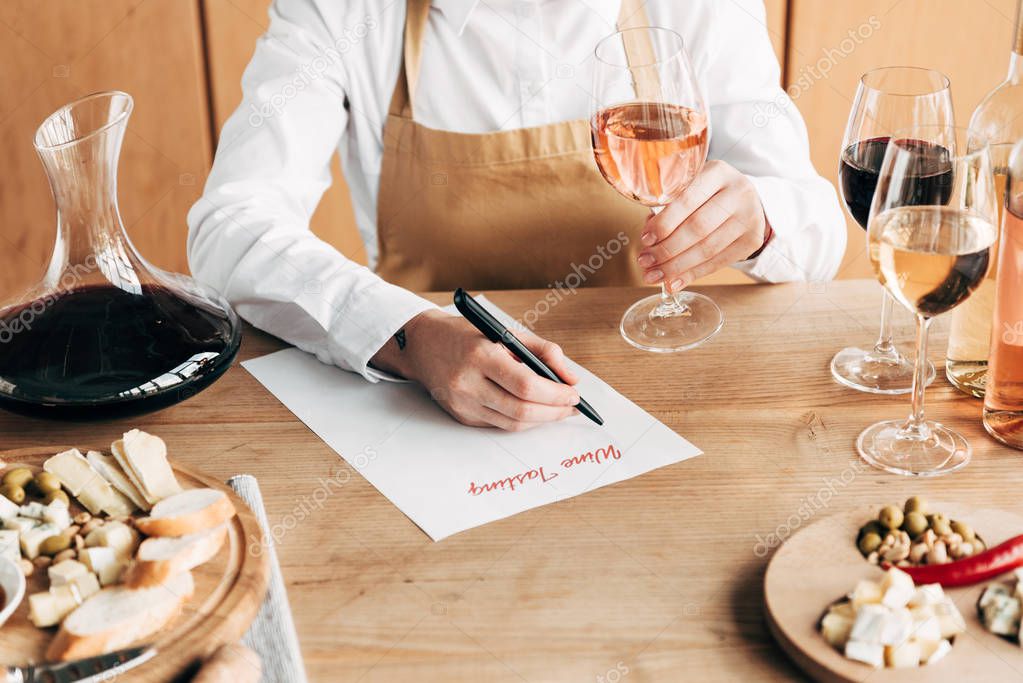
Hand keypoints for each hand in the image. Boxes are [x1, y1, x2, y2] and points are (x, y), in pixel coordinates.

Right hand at [370, 310, 579, 430]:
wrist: (422, 345)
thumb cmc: (466, 335)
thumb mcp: (505, 332)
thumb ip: (543, 351)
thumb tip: (571, 378)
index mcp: (480, 356)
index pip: (526, 385)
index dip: (555, 394)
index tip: (573, 394)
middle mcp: (468, 383)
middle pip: (521, 411)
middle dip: (554, 412)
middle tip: (571, 407)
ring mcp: (462, 404)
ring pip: (512, 424)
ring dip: (541, 419)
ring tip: (558, 410)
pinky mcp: (461, 416)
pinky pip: (499, 425)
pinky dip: (522, 420)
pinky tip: (534, 410)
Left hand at [636, 160, 770, 290]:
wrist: (748, 200)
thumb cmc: (709, 193)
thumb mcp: (692, 186)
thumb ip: (670, 206)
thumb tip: (648, 237)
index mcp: (718, 172)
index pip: (688, 200)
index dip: (665, 223)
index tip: (645, 239)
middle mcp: (738, 193)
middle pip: (697, 228)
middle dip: (666, 249)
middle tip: (645, 261)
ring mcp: (749, 217)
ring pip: (707, 249)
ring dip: (676, 266)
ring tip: (653, 275)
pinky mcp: (752, 240)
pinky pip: (718, 262)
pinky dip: (692, 275)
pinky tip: (673, 282)